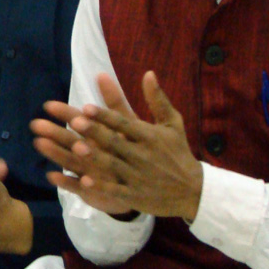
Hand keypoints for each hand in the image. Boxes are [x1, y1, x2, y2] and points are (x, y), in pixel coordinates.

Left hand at [36, 72, 202, 220]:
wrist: (194, 190)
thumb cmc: (179, 152)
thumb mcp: (173, 124)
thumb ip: (158, 100)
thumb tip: (148, 73)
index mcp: (150, 136)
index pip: (124, 123)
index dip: (105, 115)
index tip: (86, 106)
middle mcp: (143, 155)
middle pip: (115, 141)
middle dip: (95, 131)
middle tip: (74, 121)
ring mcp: (139, 177)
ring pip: (112, 165)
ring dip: (94, 156)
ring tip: (75, 147)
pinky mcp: (135, 196)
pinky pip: (115, 190)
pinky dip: (101, 186)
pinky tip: (84, 180)